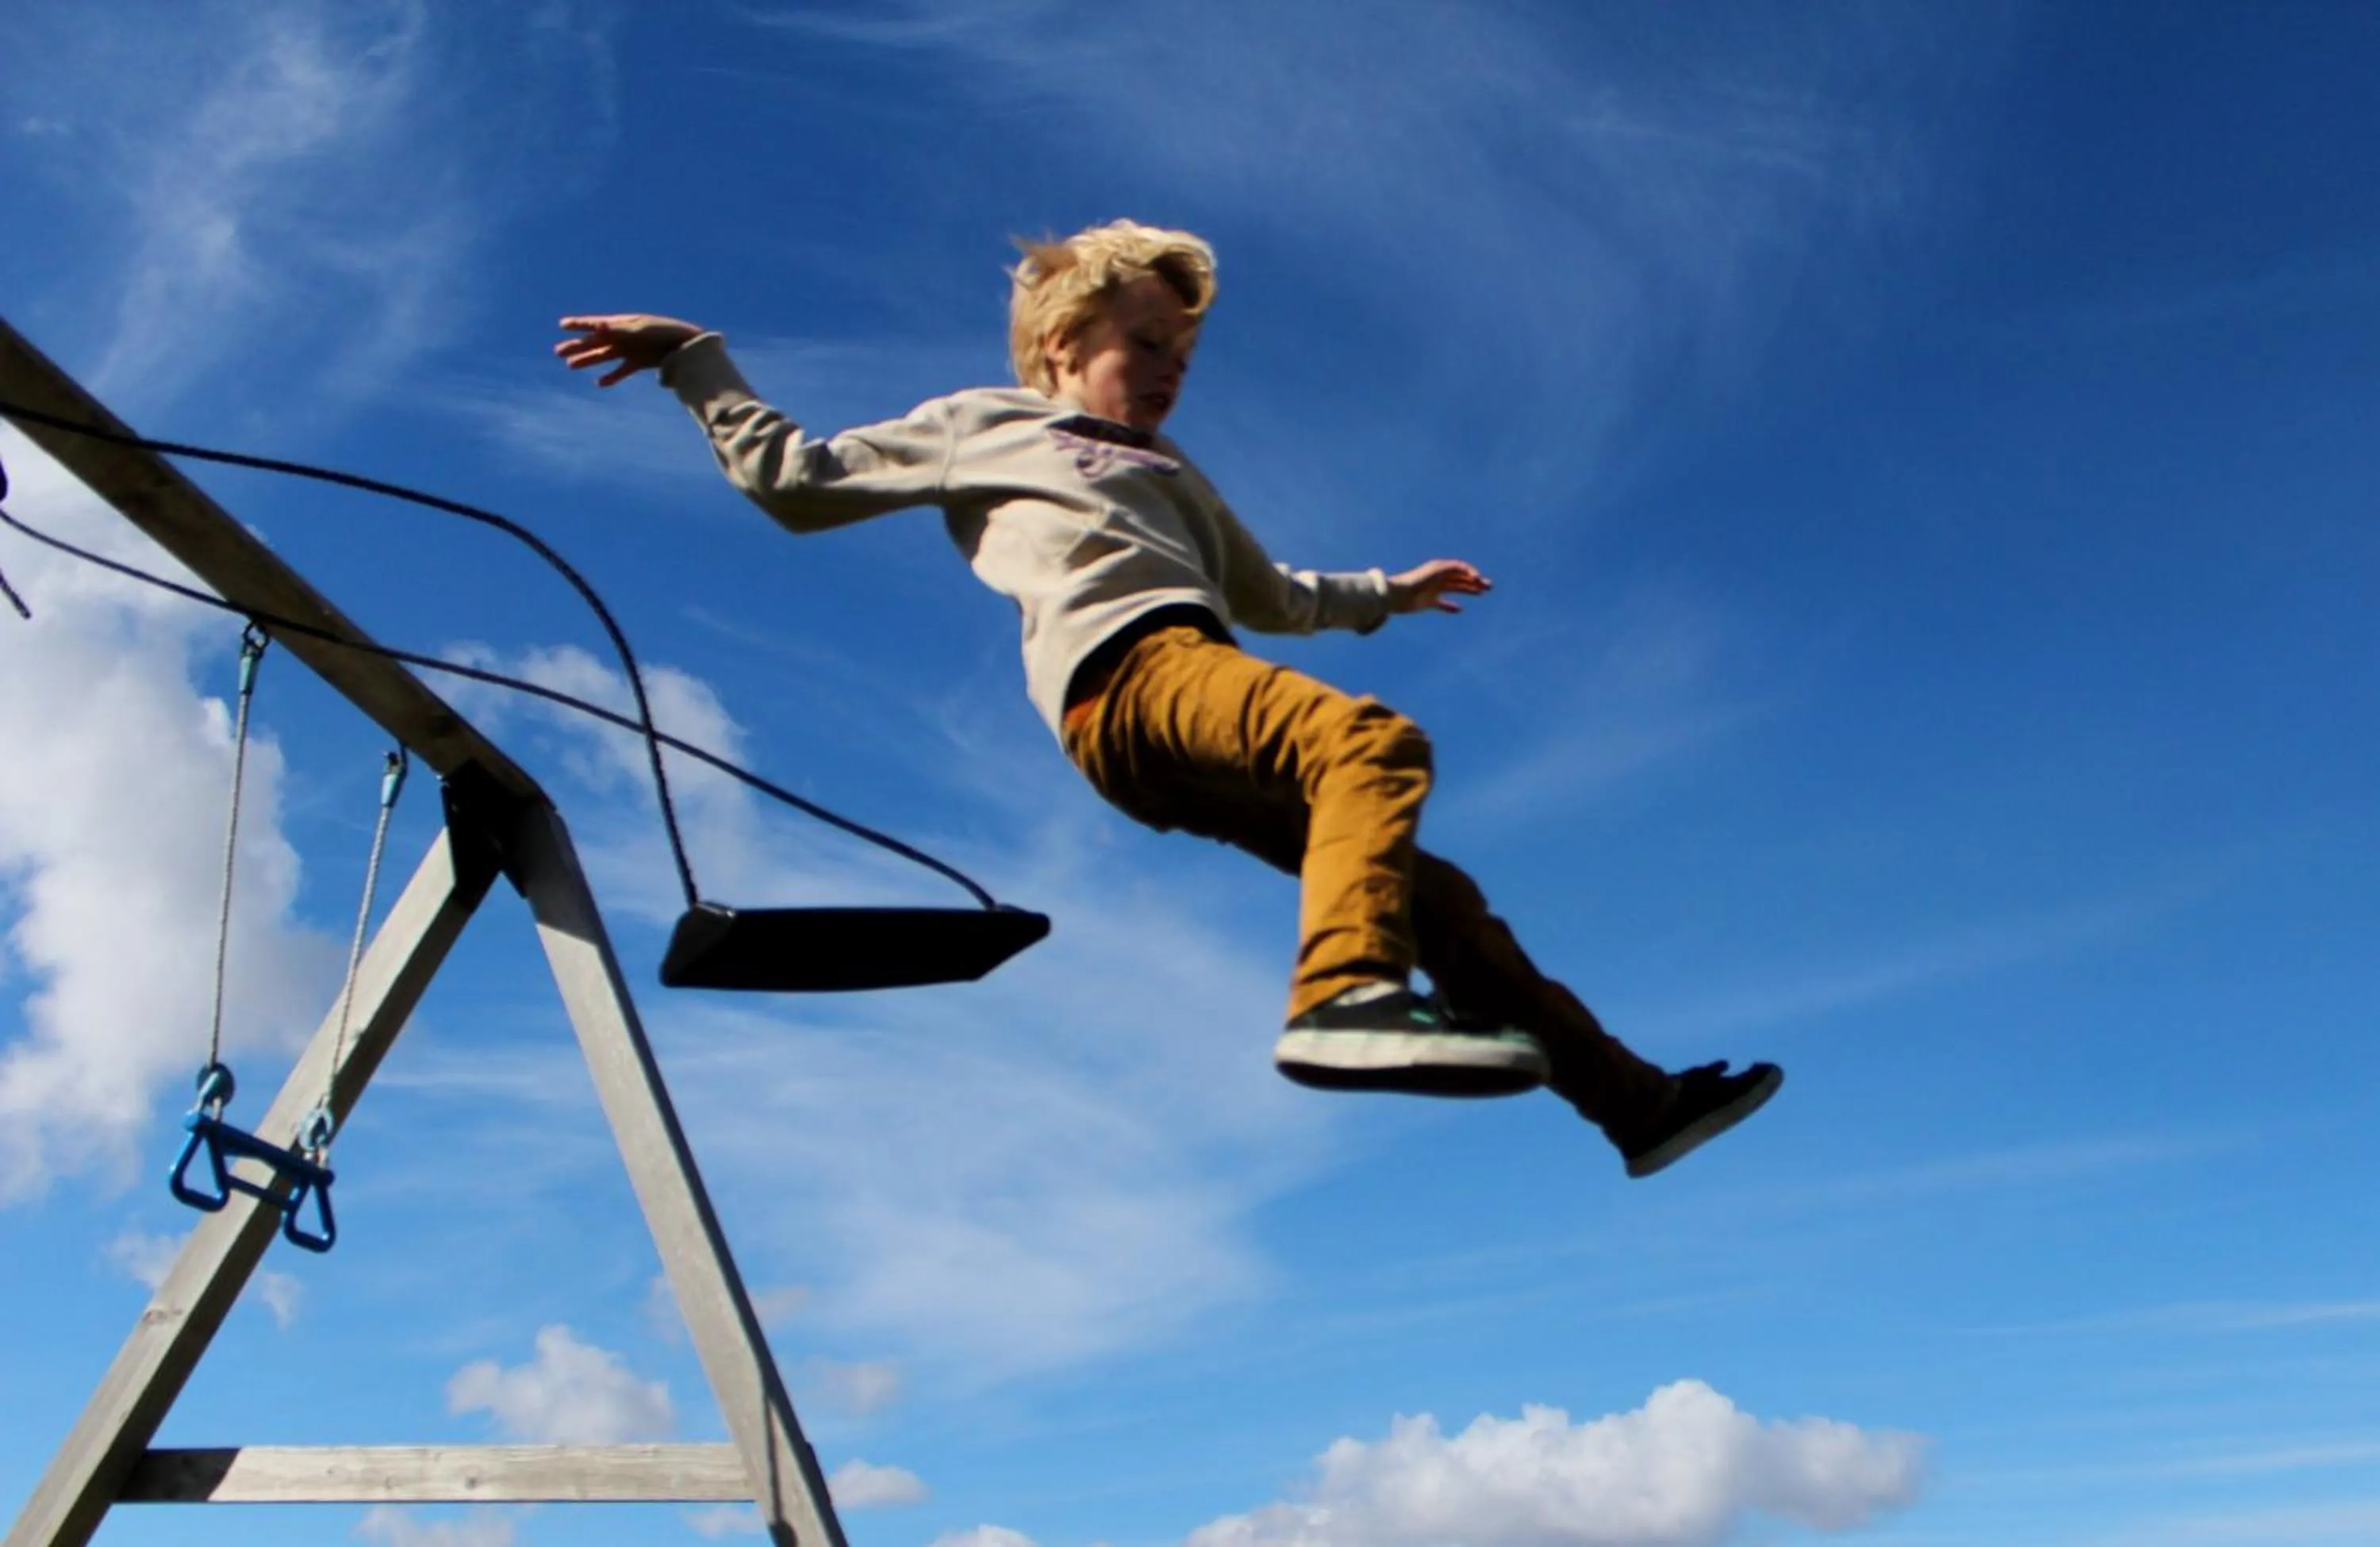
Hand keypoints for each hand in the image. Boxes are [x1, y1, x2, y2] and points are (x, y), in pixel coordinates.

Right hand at [555, 314, 705, 386]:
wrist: (688, 346)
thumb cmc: (665, 332)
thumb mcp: (641, 329)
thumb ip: (619, 329)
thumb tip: (598, 325)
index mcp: (622, 324)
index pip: (596, 324)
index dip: (579, 324)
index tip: (562, 324)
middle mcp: (623, 336)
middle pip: (595, 342)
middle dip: (577, 346)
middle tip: (557, 352)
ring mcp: (631, 349)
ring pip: (604, 356)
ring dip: (588, 360)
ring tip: (570, 366)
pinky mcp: (640, 362)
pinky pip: (622, 370)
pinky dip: (612, 376)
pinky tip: (600, 383)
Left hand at [1387, 558, 1491, 614]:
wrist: (1395, 595)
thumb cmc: (1414, 581)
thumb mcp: (1436, 572)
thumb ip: (1453, 569)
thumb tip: (1471, 574)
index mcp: (1439, 568)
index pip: (1460, 568)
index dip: (1471, 572)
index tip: (1479, 579)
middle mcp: (1437, 578)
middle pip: (1460, 578)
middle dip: (1474, 581)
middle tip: (1489, 587)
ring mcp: (1433, 590)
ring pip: (1455, 589)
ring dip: (1468, 590)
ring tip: (1481, 593)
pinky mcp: (1428, 602)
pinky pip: (1442, 604)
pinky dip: (1451, 606)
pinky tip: (1460, 610)